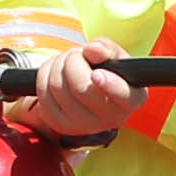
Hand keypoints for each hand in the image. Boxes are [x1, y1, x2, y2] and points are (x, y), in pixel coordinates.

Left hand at [20, 45, 135, 140]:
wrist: (91, 90)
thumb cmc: (107, 71)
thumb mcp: (114, 56)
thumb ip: (107, 49)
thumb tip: (93, 49)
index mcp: (132, 100)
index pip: (124, 96)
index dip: (110, 85)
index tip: (97, 74)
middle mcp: (111, 119)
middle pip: (81, 88)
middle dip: (73, 61)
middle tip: (77, 54)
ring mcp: (84, 126)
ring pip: (58, 88)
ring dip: (57, 65)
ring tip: (67, 63)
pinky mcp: (61, 125)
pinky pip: (43, 95)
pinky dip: (44, 76)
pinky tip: (56, 75)